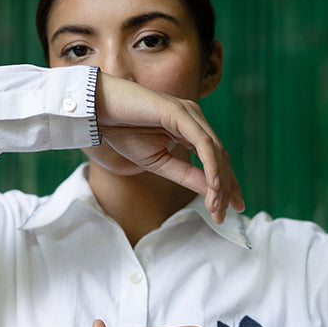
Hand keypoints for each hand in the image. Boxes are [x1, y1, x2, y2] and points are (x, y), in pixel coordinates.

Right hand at [95, 73, 243, 223]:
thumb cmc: (123, 132)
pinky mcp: (180, 112)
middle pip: (221, 157)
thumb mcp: (159, 163)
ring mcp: (190, 113)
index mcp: (190, 129)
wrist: (99, 110)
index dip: (226, 186)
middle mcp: (195, 119)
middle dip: (227, 188)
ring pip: (216, 151)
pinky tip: (214, 185)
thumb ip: (185, 175)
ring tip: (217, 206)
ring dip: (220, 182)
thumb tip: (211, 193)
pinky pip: (203, 142)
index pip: (216, 160)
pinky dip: (211, 165)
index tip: (229, 211)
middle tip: (226, 215)